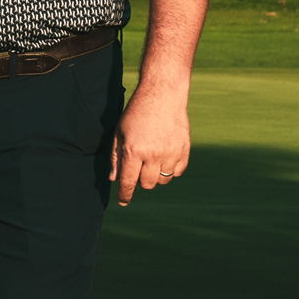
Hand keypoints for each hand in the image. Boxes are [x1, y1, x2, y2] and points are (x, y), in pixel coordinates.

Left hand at [111, 84, 190, 205]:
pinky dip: (170, 170)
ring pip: (163, 180)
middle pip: (147, 184)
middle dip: (140, 180)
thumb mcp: (119, 133)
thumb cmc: (136, 113)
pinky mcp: (185, 150)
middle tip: (138, 167)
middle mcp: (154, 155)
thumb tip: (114, 179)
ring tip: (151, 159)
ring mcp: (172, 153)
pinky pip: (178, 172)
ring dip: (156, 175)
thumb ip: (115, 157)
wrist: (162, 96)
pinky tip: (164, 157)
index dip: (125, 194)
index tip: (122, 201)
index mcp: (134, 151)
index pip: (129, 181)